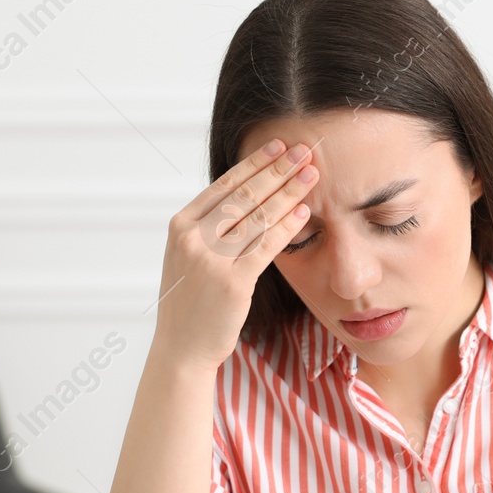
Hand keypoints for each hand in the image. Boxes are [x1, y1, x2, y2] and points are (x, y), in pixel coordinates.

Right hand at [153, 139, 318, 373]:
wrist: (182, 346)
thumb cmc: (191, 302)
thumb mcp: (188, 256)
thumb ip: (209, 228)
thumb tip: (244, 198)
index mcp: (181, 226)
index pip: (224, 185)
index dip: (254, 163)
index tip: (277, 146)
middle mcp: (193, 238)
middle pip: (243, 195)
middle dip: (277, 170)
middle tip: (303, 151)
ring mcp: (211, 259)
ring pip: (257, 217)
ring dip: (288, 192)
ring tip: (311, 175)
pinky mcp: (232, 282)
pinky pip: (265, 247)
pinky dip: (287, 227)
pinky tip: (304, 212)